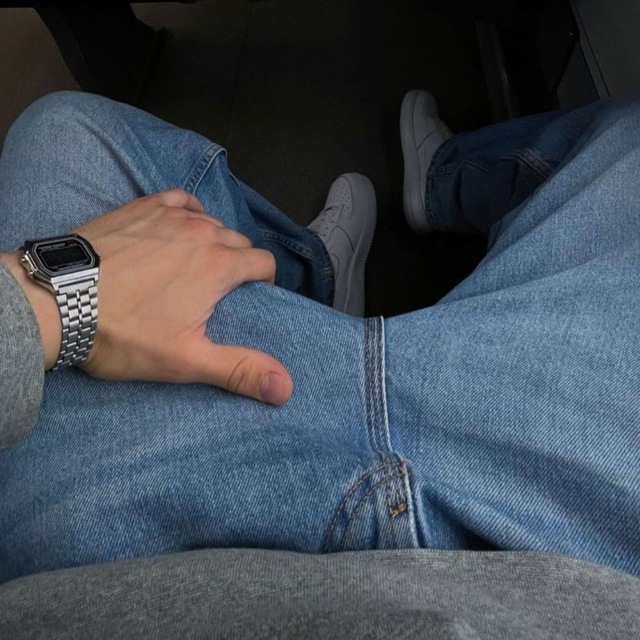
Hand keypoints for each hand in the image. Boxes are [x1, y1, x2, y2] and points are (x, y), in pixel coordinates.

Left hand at [3, 190, 292, 405]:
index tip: (247, 298)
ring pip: (212, 222)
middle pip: (240, 242)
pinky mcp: (142, 207)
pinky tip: (179, 227)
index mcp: (220, 266)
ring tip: (193, 265)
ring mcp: (171, 215)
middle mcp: (203, 232)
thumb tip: (286, 388)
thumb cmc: (123, 333)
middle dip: (237, 263)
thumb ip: (240, 370)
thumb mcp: (187, 360)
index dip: (262, 281)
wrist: (57, 302)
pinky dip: (188, 212)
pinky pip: (182, 199)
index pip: (264, 262)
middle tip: (216, 291)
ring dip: (213, 241)